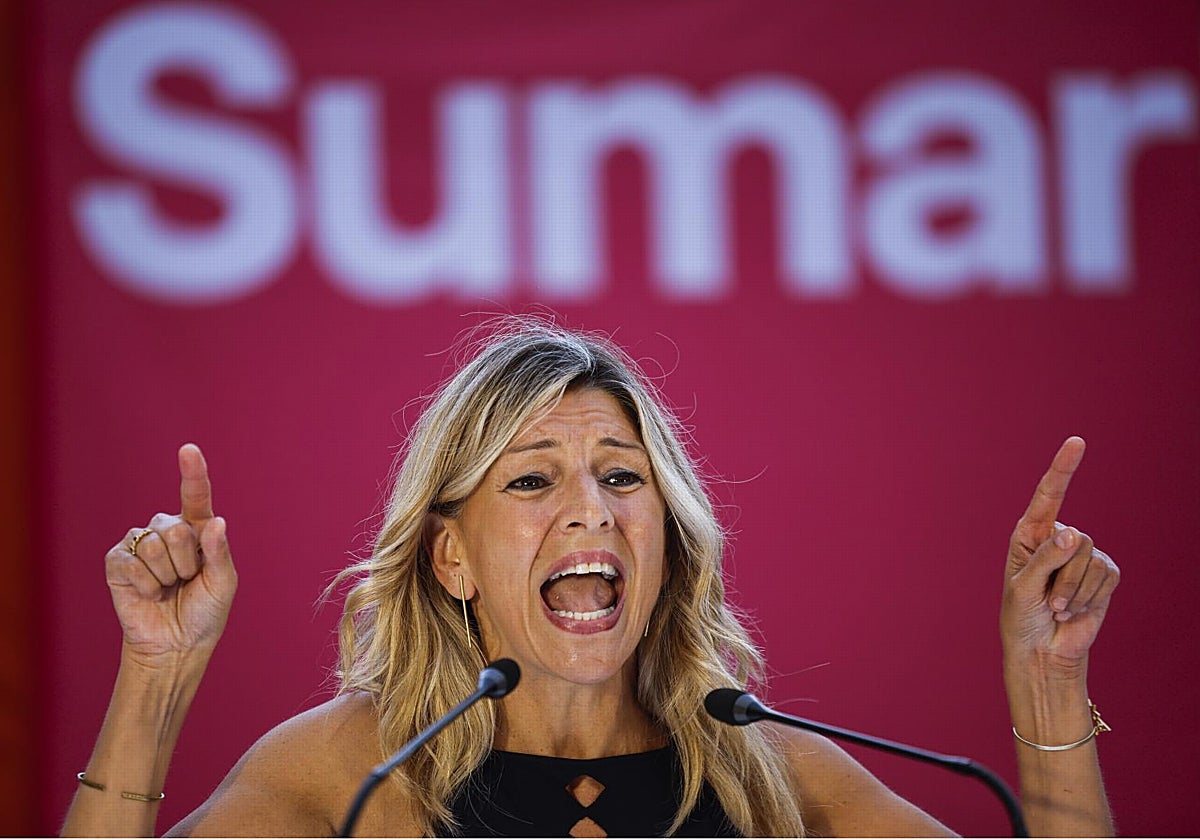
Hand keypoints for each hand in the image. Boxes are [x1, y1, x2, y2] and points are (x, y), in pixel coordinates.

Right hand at [104, 444, 237, 665]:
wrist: (176, 645)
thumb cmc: (205, 612)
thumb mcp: (223, 583)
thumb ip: (220, 552)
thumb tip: (215, 522)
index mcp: (199, 530)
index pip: (196, 496)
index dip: (192, 472)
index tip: (188, 449)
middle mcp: (169, 530)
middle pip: (177, 528)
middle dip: (187, 562)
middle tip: (187, 581)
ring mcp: (141, 544)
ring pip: (156, 545)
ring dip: (167, 575)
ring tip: (169, 588)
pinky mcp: (118, 562)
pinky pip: (132, 562)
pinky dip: (146, 584)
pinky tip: (150, 594)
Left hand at [1002, 437, 1119, 676]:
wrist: (1041, 650)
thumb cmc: (1021, 616)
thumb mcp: (1023, 587)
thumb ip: (1046, 559)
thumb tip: (1074, 533)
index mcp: (1029, 535)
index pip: (1048, 496)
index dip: (1063, 469)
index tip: (1077, 442)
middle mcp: (1057, 540)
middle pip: (1076, 540)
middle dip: (1062, 576)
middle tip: (1047, 601)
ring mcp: (1083, 557)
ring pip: (1091, 559)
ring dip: (1073, 592)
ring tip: (1057, 608)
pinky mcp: (1103, 575)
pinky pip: (1106, 577)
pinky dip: (1089, 598)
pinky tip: (1074, 611)